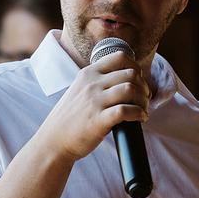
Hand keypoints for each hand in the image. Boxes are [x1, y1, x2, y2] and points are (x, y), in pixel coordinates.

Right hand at [36, 48, 149, 162]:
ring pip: (131, 89)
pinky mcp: (98, 120)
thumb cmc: (69, 118)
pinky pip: (126, 110)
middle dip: (143, 86)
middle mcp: (92, 84)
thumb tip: (124, 79)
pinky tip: (140, 118)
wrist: (53, 140)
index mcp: (88, 73)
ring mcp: (94, 101)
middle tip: (144, 98)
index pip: (120, 57)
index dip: (136, 67)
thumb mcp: (79, 90)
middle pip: (130, 74)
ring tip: (143, 109)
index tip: (138, 80)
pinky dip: (139, 114)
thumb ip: (96, 81)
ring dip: (143, 100)